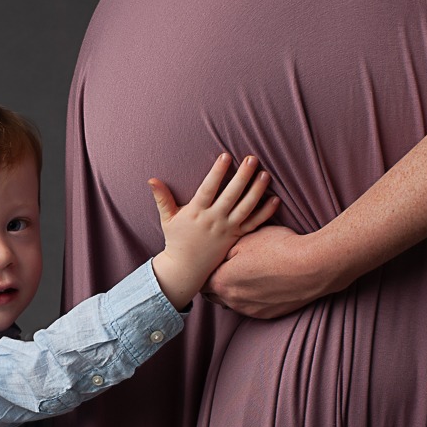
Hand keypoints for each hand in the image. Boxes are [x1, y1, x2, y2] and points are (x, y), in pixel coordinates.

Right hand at [149, 154, 278, 309]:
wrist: (186, 269)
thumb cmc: (176, 241)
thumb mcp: (167, 219)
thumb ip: (162, 198)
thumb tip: (151, 179)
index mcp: (196, 213)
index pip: (209, 189)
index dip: (217, 172)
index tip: (226, 156)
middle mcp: (214, 220)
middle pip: (231, 195)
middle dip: (242, 176)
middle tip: (252, 158)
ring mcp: (227, 229)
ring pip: (246, 208)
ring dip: (257, 191)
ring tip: (265, 174)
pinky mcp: (236, 237)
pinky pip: (253, 224)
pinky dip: (265, 213)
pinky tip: (275, 199)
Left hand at [202, 224, 348, 318]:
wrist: (313, 266)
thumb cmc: (279, 247)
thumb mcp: (245, 239)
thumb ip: (224, 250)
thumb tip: (214, 254)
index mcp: (222, 281)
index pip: (201, 281)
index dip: (204, 270)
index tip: (210, 262)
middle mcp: (232, 301)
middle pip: (212, 295)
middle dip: (215, 282)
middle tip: (224, 267)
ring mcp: (250, 311)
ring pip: (231, 303)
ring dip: (233, 292)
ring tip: (245, 275)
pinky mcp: (267, 315)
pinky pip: (250, 308)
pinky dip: (251, 298)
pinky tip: (262, 284)